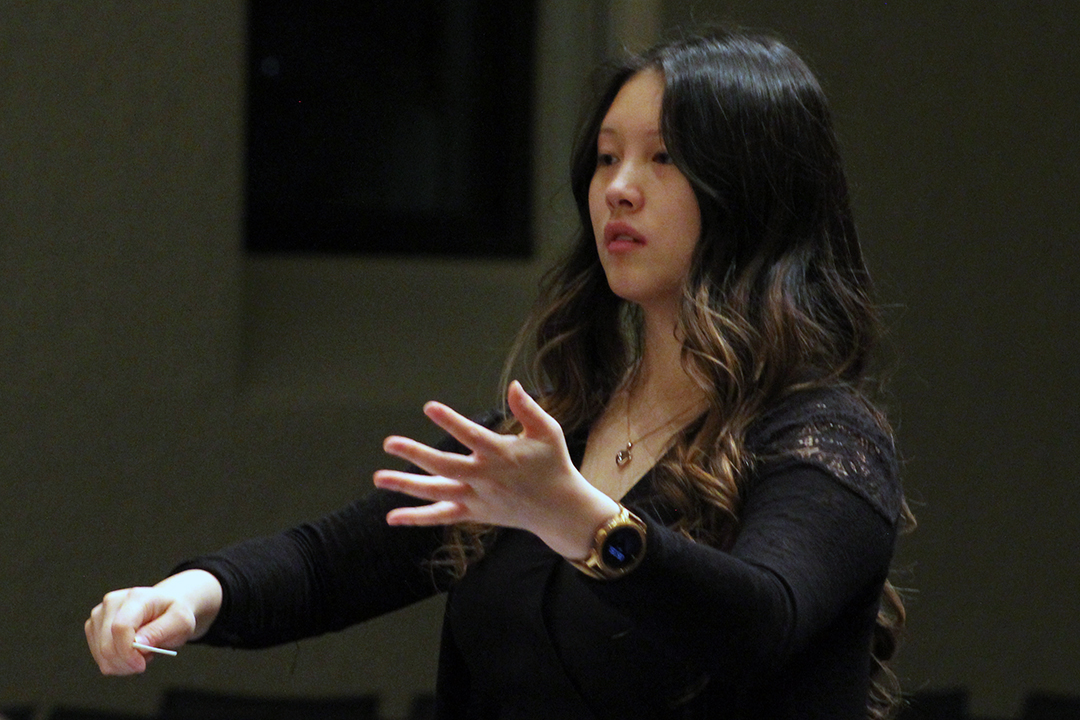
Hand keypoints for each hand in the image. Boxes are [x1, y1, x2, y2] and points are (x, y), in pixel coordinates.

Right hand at [85, 569, 221, 674]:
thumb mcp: (180, 622)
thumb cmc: (173, 614)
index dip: (128, 652)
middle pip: (107, 644)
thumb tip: (138, 645)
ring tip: (142, 652)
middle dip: (126, 662)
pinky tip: (131, 652)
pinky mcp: (93, 626)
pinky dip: (116, 662)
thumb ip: (159, 631)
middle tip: (146, 660)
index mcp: (136, 597)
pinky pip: (99, 657)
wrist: (165, 607)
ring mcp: (100, 614)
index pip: (120, 627)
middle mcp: (112, 602)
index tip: (142, 665)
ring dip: (123, 663)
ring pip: (101, 654)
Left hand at [373, 381, 618, 558]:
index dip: (450, 421)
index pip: (470, 436)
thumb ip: (528, 408)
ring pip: (436, 493)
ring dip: (406, 485)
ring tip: (378, 478)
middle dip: (415, 454)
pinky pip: (441, 517)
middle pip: (444, 466)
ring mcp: (477, 498)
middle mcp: (485, 477)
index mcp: (501, 453)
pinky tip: (392, 517)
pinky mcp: (473, 513)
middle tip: (389, 442)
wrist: (558, 509)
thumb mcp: (547, 431)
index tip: (429, 407)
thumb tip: (513, 384)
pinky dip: (417, 518)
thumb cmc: (552, 464)